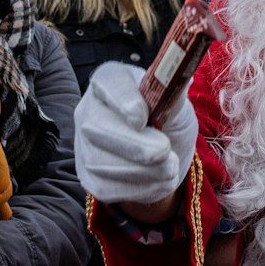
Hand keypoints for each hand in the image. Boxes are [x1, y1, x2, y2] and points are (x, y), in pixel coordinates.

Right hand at [74, 61, 197, 207]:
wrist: (164, 154)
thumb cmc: (168, 118)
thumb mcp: (176, 103)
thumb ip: (174, 95)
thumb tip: (180, 77)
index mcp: (110, 81)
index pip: (108, 83)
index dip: (123, 100)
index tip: (141, 117)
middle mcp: (88, 110)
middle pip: (97, 128)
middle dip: (135, 145)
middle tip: (165, 151)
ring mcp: (84, 145)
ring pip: (103, 163)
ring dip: (145, 171)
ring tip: (171, 165)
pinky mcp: (89, 176)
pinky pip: (109, 188)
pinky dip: (141, 188)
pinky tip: (159, 179)